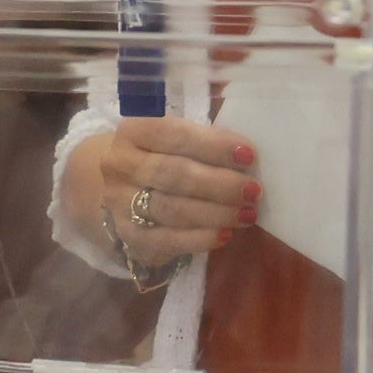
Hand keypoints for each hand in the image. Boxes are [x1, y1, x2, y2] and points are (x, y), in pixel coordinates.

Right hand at [58, 118, 257, 278]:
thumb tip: (246, 156)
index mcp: (133, 131)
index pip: (174, 135)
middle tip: (253, 191)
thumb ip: (205, 143)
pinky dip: (199, 239)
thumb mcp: (176, 139)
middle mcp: (119, 165)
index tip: (249, 155)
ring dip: (215, 213)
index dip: (213, 145)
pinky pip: (166, 241)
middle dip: (219, 184)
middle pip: (174, 175)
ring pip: (171, 210)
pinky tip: (225, 235)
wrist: (121, 187)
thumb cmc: (162, 156)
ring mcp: (119, 202)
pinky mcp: (127, 235)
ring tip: (247, 214)